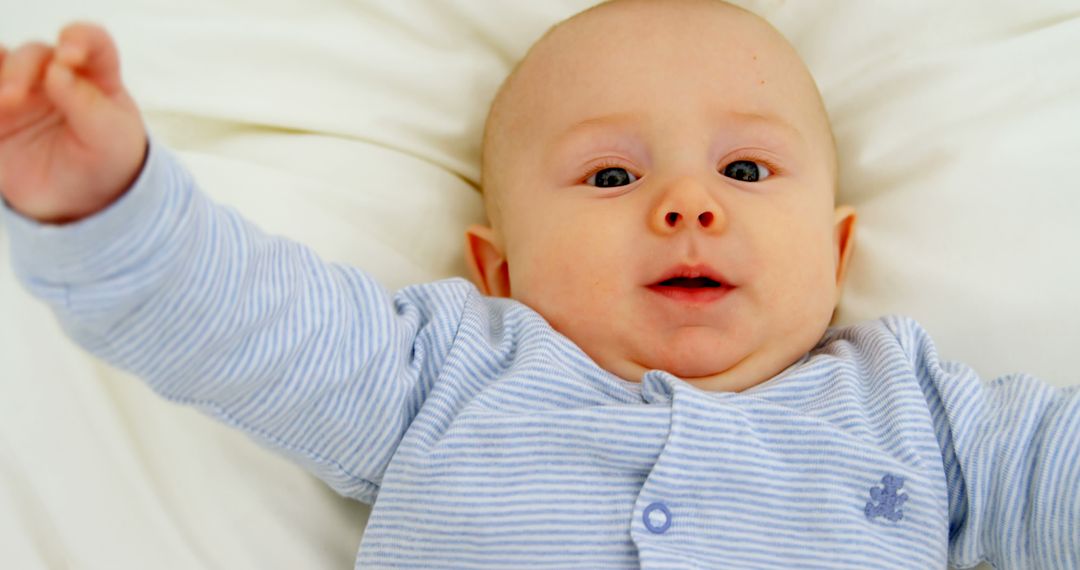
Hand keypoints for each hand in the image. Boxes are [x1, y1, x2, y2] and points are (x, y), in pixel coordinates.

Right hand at [0, 22, 145, 223]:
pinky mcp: (0, 115)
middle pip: (35, 55)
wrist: (82, 201)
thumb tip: (56, 69)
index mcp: (97, 76)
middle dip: (22, 69)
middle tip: (14, 97)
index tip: (69, 57)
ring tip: (2, 104)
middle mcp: (58, 77)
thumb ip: (86, 103)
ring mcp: (25, 92)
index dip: (79, 39)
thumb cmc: (107, 162)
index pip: (92, 42)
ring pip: (2, 65)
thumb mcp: (110, 137)